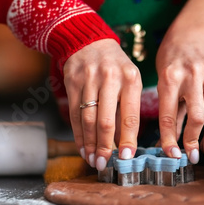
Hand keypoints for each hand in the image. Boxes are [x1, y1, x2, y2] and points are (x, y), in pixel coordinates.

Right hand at [63, 38, 141, 170]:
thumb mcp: (131, 80)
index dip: (127, 139)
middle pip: (105, 120)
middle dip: (104, 146)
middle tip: (104, 164)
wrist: (89, 40)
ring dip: (89, 143)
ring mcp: (89, 79)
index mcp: (131, 79)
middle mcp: (110, 78)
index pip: (130, 115)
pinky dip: (77, 133)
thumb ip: (128, 107)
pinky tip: (82, 146)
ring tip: (92, 159)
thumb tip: (125, 142)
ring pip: (87, 119)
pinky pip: (74, 113)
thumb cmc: (116, 67)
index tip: (127, 157)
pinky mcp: (72, 81)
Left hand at [156, 38, 203, 163]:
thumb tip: (169, 146)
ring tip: (203, 105)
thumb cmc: (171, 66)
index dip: (170, 140)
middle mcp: (189, 74)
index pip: (168, 116)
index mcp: (168, 79)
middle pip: (197, 116)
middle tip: (192, 148)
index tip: (173, 156)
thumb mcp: (164, 86)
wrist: (187, 36)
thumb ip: (171, 115)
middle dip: (194, 136)